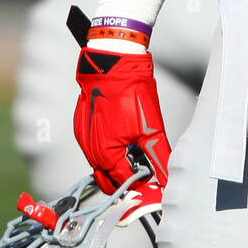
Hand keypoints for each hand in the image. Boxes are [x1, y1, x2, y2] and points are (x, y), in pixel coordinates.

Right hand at [73, 46, 172, 193]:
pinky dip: (107, 150)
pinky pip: (93, 148)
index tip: (155, 179)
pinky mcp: (81, 127)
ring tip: (135, 152)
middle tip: (145, 169)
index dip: (142, 182)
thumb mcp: (151, 128)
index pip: (124, 182)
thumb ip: (158, 157)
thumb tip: (166, 176)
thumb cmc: (130, 93)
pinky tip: (122, 140)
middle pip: (108, 179)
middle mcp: (90, 151)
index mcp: (106, 155)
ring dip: (116, 164)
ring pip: (100, 164)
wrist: (111, 65)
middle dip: (126, 178)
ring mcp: (83, 139)